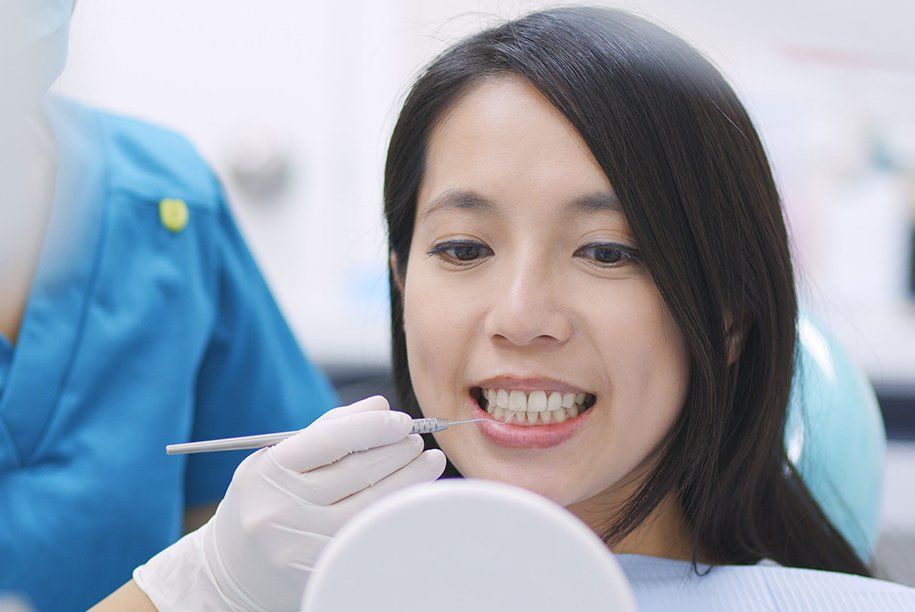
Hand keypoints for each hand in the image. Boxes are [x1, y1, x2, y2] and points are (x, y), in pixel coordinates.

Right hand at [133, 396, 445, 610]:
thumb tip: (379, 405)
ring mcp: (300, 544)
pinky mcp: (319, 570)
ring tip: (428, 462)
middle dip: (397, 451)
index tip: (402, 420)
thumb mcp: (278, 460)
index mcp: (267, 472)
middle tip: (419, 439)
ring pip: (371, 505)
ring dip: (408, 480)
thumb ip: (329, 429)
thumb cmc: (263, 503)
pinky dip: (394, 511)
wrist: (231, 573)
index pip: (331, 440)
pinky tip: (410, 497)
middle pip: (358, 471)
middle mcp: (280, 509)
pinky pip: (368, 534)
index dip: (373, 427)